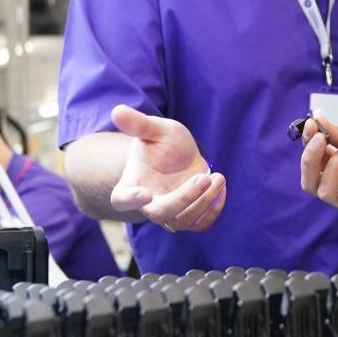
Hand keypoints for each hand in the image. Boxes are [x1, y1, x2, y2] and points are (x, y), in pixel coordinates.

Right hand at [105, 105, 225, 231]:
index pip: (122, 200)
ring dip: (203, 203)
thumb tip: (117, 110)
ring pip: (182, 222)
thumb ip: (137, 123)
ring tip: (217, 177)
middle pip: (159, 214)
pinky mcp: (190, 216)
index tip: (145, 194)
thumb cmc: (162, 141)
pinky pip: (200, 225)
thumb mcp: (154, 129)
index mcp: (132, 183)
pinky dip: (214, 210)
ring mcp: (170, 212)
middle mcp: (149, 203)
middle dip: (184, 198)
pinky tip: (220, 187)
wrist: (179, 153)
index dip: (131, 200)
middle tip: (202, 178)